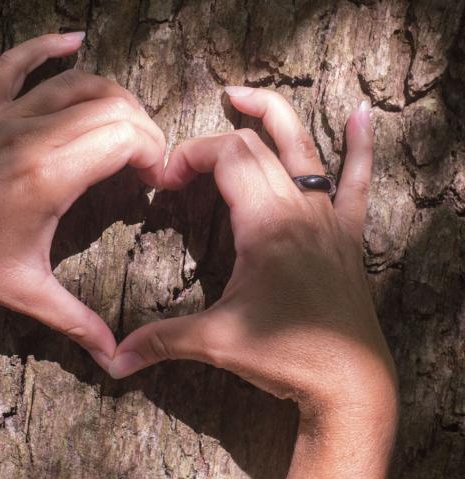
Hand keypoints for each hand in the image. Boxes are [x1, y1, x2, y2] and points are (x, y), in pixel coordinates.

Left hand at [0, 33, 165, 370]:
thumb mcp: (22, 290)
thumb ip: (74, 321)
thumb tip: (115, 359)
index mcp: (50, 174)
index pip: (127, 136)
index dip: (155, 153)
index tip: (154, 183)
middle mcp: (34, 133)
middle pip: (114, 105)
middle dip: (144, 130)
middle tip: (144, 165)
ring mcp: (7, 113)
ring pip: (80, 81)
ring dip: (115, 98)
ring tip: (126, 127)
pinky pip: (17, 61)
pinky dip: (47, 45)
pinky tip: (73, 38)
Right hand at [109, 87, 397, 478]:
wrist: (349, 385)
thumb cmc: (286, 358)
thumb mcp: (217, 341)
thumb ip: (161, 340)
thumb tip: (114, 360)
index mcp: (267, 223)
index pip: (226, 156)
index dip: (189, 154)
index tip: (164, 180)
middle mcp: (299, 208)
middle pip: (252, 146)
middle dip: (209, 144)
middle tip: (180, 166)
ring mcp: (326, 217)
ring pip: (302, 147)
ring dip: (272, 115)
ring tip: (241, 94)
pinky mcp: (345, 233)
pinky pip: (357, 181)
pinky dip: (361, 146)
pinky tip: (364, 116)